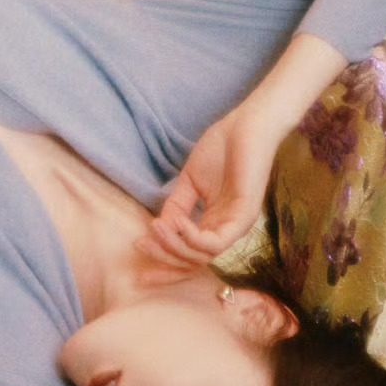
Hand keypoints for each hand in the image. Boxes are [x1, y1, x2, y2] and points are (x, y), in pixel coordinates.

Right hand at [146, 103, 276, 272]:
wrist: (246, 125)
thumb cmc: (222, 149)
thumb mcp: (190, 182)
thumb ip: (177, 206)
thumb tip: (158, 228)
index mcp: (216, 222)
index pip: (191, 252)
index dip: (165, 260)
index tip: (139, 257)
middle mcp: (227, 229)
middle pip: (195, 260)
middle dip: (165, 258)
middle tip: (140, 245)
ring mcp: (238, 224)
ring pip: (204, 254)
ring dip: (175, 245)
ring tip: (156, 227)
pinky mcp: (245, 216)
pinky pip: (217, 241)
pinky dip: (193, 236)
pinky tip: (177, 221)